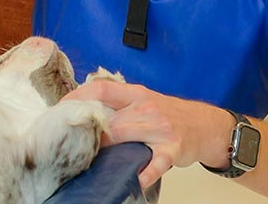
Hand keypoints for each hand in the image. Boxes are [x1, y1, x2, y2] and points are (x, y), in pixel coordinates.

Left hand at [65, 78, 231, 187]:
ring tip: (90, 157)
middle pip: (109, 117)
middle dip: (88, 129)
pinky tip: (134, 180)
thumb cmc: (169, 113)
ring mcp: (159, 129)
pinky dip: (145, 173)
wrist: (205, 125)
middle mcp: (146, 108)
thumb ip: (119, 104)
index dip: (79, 97)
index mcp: (136, 93)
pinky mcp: (172, 149)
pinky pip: (156, 163)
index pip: (102, 88)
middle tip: (71, 140)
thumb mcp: (144, 99)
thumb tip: (85, 111)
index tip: (62, 108)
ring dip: (106, 148)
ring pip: (125, 136)